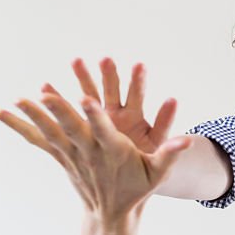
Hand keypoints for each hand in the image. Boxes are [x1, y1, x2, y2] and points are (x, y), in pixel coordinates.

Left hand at [0, 88, 190, 222]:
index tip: (86, 98)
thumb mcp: (158, 172)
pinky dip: (23, 126)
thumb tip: (188, 141)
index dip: (94, 115)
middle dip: (58, 110)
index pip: (102, 130)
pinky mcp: (62, 156)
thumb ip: (171, 153)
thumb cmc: (137, 188)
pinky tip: (4, 113)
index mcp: (113, 151)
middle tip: (42, 95)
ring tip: (16, 100)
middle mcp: (89, 151)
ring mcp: (72, 154)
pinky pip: (39, 139)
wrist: (110, 213)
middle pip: (71, 128)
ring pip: (50, 132)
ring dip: (33, 116)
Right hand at [57, 57, 177, 154]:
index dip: (137, 82)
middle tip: (106, 59)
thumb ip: (171, 147)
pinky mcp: (87, 126)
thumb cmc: (147, 165)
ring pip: (92, 94)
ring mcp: (101, 117)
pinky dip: (59, 98)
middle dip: (110, 74)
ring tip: (76, 61)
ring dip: (84, 77)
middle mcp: (118, 113)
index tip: (139, 65)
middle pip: (113, 89)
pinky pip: (71, 110)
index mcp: (136, 119)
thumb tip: (189, 142)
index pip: (137, 96)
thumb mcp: (160, 157)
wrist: (131, 175)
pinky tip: (45, 85)